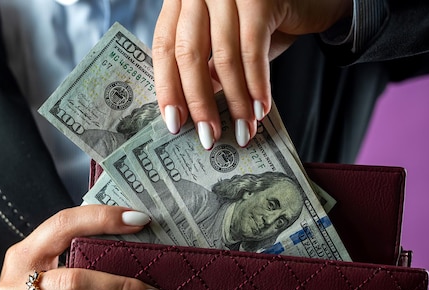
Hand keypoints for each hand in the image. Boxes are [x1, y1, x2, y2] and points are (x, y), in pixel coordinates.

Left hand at [153, 0, 351, 147]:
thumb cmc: (264, 20)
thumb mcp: (227, 43)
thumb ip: (207, 69)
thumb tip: (194, 114)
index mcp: (183, 0)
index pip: (164, 46)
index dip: (167, 87)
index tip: (174, 123)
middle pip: (188, 54)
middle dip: (198, 102)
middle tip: (207, 136)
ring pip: (223, 57)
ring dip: (234, 102)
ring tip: (241, 131)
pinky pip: (253, 52)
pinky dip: (257, 86)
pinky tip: (260, 111)